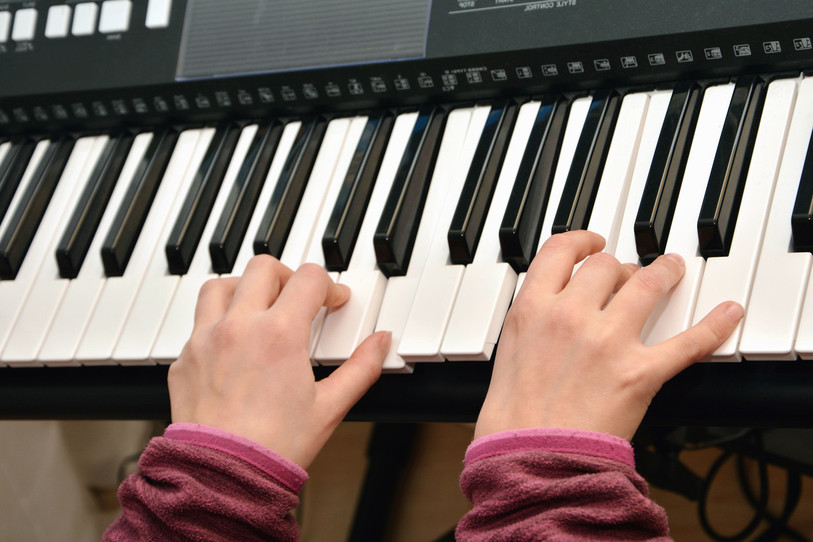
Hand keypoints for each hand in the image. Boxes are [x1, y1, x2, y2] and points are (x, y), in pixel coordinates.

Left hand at [168, 255, 390, 467]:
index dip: (329, 287)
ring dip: (244, 288)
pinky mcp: (184, 360)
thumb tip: (381, 343)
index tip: (334, 302)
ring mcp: (205, 340)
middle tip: (299, 299)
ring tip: (260, 307)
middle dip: (289, 277)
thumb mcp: (330, 407)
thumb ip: (361, 368)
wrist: (222, 478)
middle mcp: (239, 327)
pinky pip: (198, 323)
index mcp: (280, 333)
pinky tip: (233, 345)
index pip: (309, 279)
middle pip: (263, 267)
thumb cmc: (274, 448)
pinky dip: (218, 322)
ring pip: (220, 285)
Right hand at [475, 231, 743, 440]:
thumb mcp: (510, 350)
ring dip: (664, 272)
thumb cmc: (515, 415)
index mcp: (533, 308)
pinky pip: (688, 341)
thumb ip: (533, 320)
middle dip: (620, 267)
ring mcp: (608, 341)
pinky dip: (713, 324)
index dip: (581, 241)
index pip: (560, 250)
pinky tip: (727, 312)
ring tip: (672, 270)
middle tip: (628, 276)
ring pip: (648, 283)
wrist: (530, 456)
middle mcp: (570, 315)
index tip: (593, 244)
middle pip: (606, 265)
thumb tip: (552, 305)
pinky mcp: (640, 372)